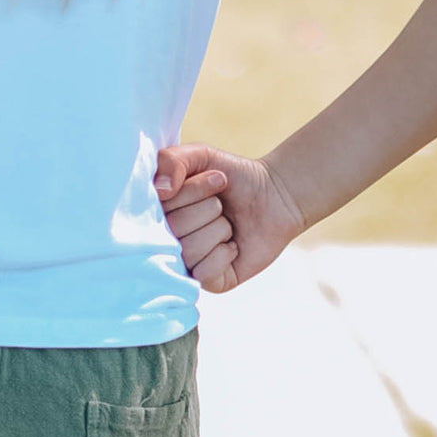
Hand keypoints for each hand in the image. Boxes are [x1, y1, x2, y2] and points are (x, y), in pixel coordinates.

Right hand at [155, 142, 306, 292]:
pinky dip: (224, 254)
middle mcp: (168, 237)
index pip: (160, 204)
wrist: (276, 196)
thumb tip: (160, 191)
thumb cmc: (234, 175)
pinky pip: (204, 273)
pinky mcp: (211, 281)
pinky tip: (233, 245)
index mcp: (159, 210)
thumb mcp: (200, 155)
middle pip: (175, 228)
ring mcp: (188, 262)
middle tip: (223, 204)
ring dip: (219, 230)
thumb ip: (171, 161)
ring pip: (189, 250)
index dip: (194, 190)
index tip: (219, 179)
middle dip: (209, 208)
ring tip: (229, 224)